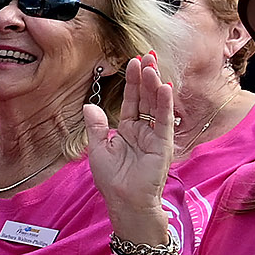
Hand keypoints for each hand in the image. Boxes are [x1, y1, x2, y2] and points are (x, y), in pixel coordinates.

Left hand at [86, 57, 179, 217]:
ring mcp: (155, 135)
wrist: (123, 200)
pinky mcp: (163, 144)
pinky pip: (164, 120)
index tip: (132, 61)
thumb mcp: (98, 148)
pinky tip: (164, 87)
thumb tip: (89, 105)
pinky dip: (164, 104)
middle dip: (146, 76)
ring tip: (152, 65)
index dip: (133, 82)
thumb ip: (96, 126)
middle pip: (146, 98)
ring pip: (156, 105)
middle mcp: (144, 129)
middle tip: (146, 54)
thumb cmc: (112, 178)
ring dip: (155, 84)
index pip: (133, 100)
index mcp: (128, 128)